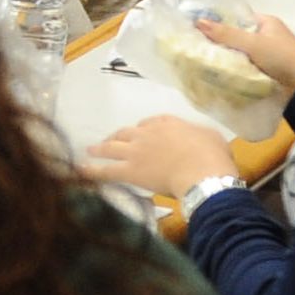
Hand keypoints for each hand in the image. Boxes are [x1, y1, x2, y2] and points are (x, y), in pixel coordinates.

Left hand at [81, 113, 241, 205]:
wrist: (203, 172)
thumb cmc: (213, 156)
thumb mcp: (213, 138)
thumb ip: (201, 136)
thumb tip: (200, 139)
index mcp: (169, 124)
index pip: (152, 122)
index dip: (145, 128)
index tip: (143, 132)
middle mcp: (148, 133)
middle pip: (127, 131)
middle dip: (118, 135)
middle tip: (111, 139)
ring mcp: (136, 151)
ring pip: (111, 146)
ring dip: (99, 148)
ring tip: (90, 149)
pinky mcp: (129, 170)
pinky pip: (106, 170)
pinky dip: (92, 170)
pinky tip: (80, 170)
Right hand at [194, 10, 294, 96]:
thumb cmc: (281, 57)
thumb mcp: (252, 43)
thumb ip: (226, 34)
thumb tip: (198, 21)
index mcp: (267, 23)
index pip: (238, 19)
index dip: (220, 23)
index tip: (199, 30)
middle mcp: (267, 37)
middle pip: (237, 37)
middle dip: (221, 43)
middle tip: (198, 48)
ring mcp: (267, 55)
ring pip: (240, 53)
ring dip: (227, 58)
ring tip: (204, 61)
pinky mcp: (266, 71)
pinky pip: (245, 67)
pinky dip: (235, 70)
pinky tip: (218, 73)